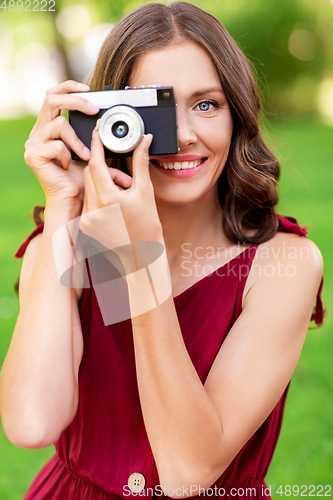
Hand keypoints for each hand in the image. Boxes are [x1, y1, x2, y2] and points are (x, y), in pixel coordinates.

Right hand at [24, 80, 99, 207]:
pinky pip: (56, 145)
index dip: (69, 88)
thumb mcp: (97, 155)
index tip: (89, 89)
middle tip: (93, 109)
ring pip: (58, 124)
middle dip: (75, 101)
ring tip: (85, 156)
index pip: (54, 95)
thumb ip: (104, 142)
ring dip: (76, 140)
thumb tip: (133, 136)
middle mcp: (39, 132)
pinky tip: (68, 166)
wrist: (73, 200)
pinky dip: (68, 155)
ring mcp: (33, 143)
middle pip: (50, 99)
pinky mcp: (33, 155)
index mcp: (50, 126)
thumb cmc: (82, 179)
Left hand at [79, 129, 162, 252]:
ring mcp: (87, 219)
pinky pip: (88, 202)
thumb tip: (144, 140)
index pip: (96, 164)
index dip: (96, 147)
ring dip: (103, 185)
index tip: (97, 134)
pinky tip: (114, 208)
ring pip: (88, 187)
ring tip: (122, 197)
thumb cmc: (147, 225)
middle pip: (90, 174)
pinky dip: (99, 198)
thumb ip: (141, 162)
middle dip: (106, 170)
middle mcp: (93, 210)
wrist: (142, 254)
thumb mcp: (145, 191)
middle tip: (125, 180)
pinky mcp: (85, 226)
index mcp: (108, 199)